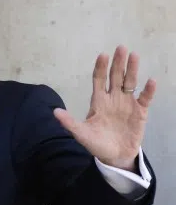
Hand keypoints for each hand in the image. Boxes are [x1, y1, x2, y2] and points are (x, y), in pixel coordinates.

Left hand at [53, 46, 155, 171]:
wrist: (114, 157)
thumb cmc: (96, 143)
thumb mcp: (81, 133)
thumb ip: (70, 122)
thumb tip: (54, 112)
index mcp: (98, 101)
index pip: (99, 79)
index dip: (100, 67)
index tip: (102, 55)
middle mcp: (113, 98)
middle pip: (115, 77)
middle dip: (118, 63)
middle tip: (121, 48)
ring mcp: (127, 104)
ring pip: (130, 83)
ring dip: (132, 70)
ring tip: (134, 55)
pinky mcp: (140, 112)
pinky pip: (144, 98)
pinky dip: (148, 90)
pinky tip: (150, 81)